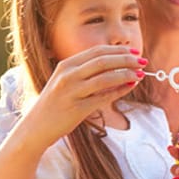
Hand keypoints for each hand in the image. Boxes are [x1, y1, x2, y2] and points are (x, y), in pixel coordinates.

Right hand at [22, 45, 145, 139]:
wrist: (36, 127)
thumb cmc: (55, 103)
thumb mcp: (65, 81)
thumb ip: (85, 71)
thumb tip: (116, 65)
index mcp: (66, 65)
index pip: (97, 51)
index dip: (119, 51)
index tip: (135, 53)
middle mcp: (68, 75)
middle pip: (103, 61)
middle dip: (127, 60)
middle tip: (143, 62)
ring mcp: (72, 92)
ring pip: (105, 78)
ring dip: (126, 74)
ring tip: (141, 75)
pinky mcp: (77, 109)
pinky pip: (104, 98)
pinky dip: (119, 91)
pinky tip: (130, 87)